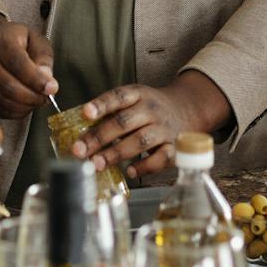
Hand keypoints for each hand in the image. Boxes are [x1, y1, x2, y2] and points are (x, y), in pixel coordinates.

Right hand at [0, 16, 56, 118]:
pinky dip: (16, 112)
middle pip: (8, 86)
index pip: (18, 64)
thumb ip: (43, 59)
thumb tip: (47, 82)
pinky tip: (26, 104)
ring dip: (25, 106)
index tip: (51, 88)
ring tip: (38, 100)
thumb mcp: (35, 41)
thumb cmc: (16, 42)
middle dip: (32, 96)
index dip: (36, 79)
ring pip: (3, 100)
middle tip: (46, 97)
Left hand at [74, 75, 227, 179]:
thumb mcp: (134, 100)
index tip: (85, 113)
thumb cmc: (150, 108)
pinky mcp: (174, 146)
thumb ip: (111, 111)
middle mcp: (152, 110)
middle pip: (124, 122)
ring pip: (140, 141)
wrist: (187, 109)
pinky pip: (161, 158)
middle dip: (99, 137)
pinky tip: (131, 171)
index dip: (101, 105)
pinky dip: (145, 166)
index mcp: (138, 95)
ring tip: (97, 163)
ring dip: (116, 153)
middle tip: (80, 149)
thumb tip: (80, 130)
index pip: (118, 97)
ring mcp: (164, 129)